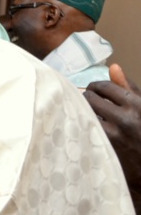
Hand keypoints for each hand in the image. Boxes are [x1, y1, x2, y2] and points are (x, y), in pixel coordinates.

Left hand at [85, 64, 140, 192]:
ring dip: (81, 110)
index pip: (105, 86)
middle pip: (90, 98)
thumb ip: (128, 88)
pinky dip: (80, 124)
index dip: (96, 87)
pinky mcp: (103, 147)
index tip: (94, 91)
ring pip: (84, 113)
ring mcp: (114, 134)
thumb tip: (113, 66)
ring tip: (85, 113)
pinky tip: (83, 125)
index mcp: (137, 104)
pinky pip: (83, 128)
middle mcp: (126, 118)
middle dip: (87, 98)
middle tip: (87, 103)